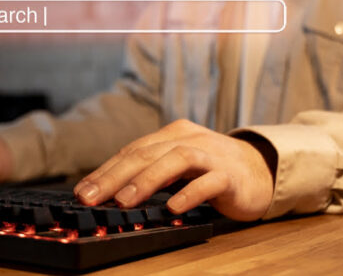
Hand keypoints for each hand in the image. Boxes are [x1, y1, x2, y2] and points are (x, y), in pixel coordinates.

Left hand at [74, 119, 275, 220]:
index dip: (106, 170)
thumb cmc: (212, 169)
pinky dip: (189, 193)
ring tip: (124, 201)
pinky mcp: (230, 176)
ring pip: (175, 159)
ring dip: (147, 180)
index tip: (82, 191)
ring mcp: (211, 155)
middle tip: (90, 197)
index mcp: (173, 134)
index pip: (132, 150)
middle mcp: (190, 139)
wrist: (261, 169)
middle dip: (115, 176)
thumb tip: (111, 192)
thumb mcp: (179, 165)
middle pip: (147, 153)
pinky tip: (172, 208)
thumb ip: (152, 172)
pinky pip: (208, 182)